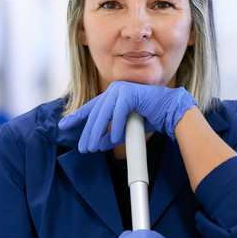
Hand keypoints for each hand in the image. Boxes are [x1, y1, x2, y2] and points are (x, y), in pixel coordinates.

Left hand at [58, 81, 196, 151]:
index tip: (64, 126)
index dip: (77, 117)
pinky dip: (116, 127)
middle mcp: (115, 90)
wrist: (172, 111)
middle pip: (95, 113)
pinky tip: (114, 139)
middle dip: (88, 133)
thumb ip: (113, 133)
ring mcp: (121, 89)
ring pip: (103, 114)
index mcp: (114, 96)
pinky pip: (118, 113)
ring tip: (93, 147)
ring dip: (97, 133)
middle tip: (83, 148)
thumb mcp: (128, 128)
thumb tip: (98, 144)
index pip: (92, 108)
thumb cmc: (153, 117)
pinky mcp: (129, 93)